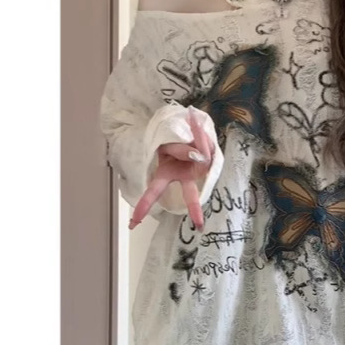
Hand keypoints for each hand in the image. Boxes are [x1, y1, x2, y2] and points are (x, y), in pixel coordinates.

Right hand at [129, 107, 214, 230]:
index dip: (144, 206)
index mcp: (165, 174)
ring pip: (201, 157)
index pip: (153, 192)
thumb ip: (180, 149)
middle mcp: (183, 176)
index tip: (134, 223)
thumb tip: (199, 157)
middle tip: (199, 225)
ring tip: (190, 119)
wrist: (185, 126)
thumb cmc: (170, 138)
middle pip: (189, 195)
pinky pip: (209, 147)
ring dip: (197, 137)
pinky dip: (201, 132)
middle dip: (194, 208)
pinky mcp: (210, 163)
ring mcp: (198, 171)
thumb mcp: (166, 141)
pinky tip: (193, 120)